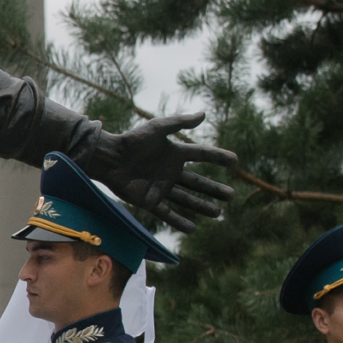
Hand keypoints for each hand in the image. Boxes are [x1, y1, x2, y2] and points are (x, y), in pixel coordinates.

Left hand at [72, 113, 238, 233]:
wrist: (108, 157)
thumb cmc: (132, 140)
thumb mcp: (157, 128)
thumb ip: (179, 123)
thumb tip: (204, 114)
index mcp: (175, 153)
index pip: (202, 155)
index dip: (218, 157)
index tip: (235, 161)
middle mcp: (170, 171)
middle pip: (198, 182)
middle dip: (214, 189)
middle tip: (232, 196)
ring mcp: (160, 186)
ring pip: (186, 199)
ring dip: (202, 206)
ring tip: (218, 213)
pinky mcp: (148, 200)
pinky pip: (166, 213)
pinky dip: (179, 221)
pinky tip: (193, 228)